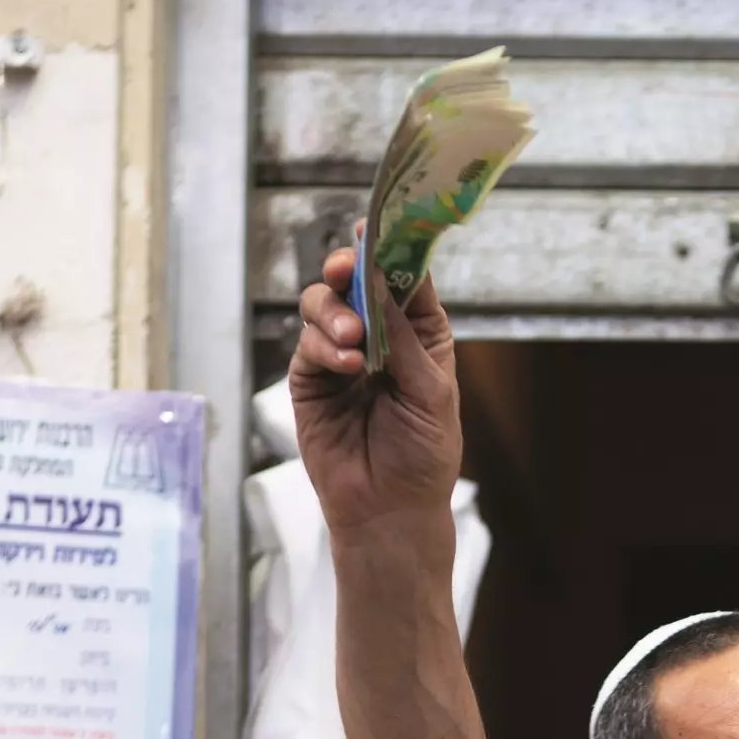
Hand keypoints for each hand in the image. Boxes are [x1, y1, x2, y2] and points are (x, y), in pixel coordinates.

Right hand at [290, 239, 462, 538]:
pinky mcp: (311, 379)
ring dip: (333, 312)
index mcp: (420, 333)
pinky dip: (323, 347)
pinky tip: (345, 366)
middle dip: (347, 269)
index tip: (375, 228)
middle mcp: (379, 336)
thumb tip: (378, 278)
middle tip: (344, 270)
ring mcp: (341, 356)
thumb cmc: (423, 455)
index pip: (403, 278)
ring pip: (323, 305)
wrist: (390, 510)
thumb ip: (404, 335)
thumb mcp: (431, 391)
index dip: (389, 249)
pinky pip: (308, 344)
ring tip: (352, 341)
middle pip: (355, 281)